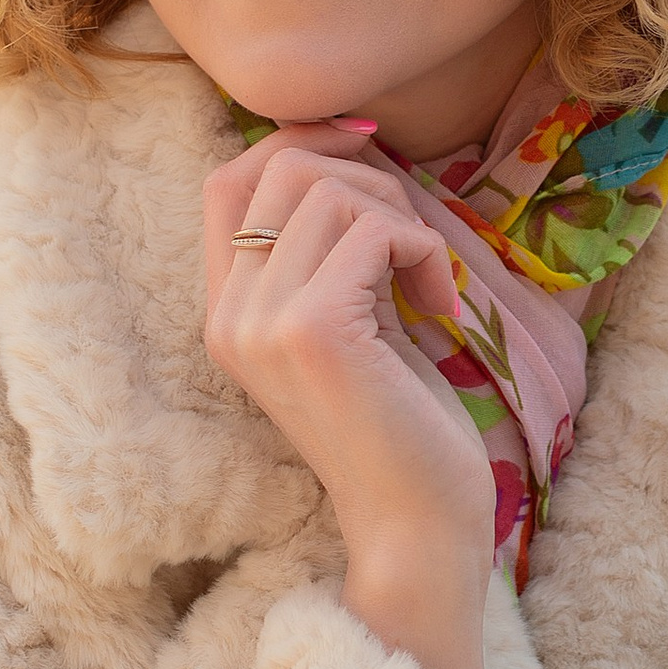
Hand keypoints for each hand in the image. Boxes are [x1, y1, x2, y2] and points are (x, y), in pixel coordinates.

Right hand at [204, 125, 494, 668]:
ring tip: (427, 279)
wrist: (416, 526)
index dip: (298, 145)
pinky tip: (441, 304)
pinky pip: (373, 229)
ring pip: (329, 190)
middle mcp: (229, 315)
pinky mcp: (313, 332)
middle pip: (280, 165)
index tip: (372, 163)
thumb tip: (350, 142)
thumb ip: (333, 247)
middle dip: (367, 177)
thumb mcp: (354, 318)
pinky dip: (424, 249)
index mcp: (228, 312)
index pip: (227, 179)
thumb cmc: (402, 425)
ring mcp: (263, 323)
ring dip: (402, 217)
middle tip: (414, 240)